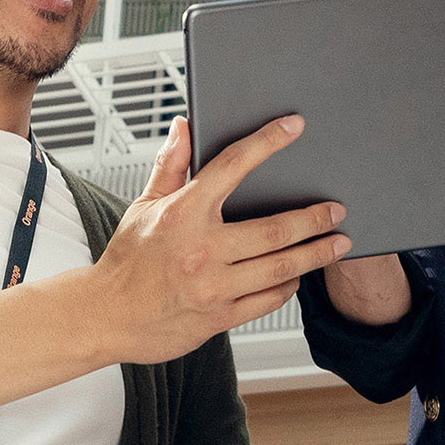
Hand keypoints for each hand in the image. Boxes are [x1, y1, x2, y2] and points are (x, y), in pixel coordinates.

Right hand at [87, 117, 349, 365]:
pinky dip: (288, 286)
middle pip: (275, 229)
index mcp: (183, 213)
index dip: (267, 142)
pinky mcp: (219, 318)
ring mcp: (213, 286)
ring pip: (281, 267)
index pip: (233, 165)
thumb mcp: (144, 206)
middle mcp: (201, 249)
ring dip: (315, 254)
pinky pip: (268, 300)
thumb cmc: (127, 260)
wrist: (106, 316)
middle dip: (314, 218)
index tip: (294, 127)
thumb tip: (184, 126)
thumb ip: (170, 166)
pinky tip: (298, 276)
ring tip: (338, 244)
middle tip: (337, 210)